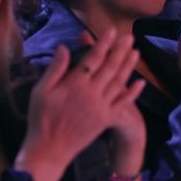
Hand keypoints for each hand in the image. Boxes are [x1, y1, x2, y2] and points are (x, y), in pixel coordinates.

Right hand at [19, 28, 144, 180]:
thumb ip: (55, 68)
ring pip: (118, 82)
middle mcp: (91, 93)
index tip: (111, 31)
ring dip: (128, 66)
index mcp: (74, 84)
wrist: (49, 149)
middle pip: (110, 67)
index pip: (93, 58)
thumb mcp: (40, 91)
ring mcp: (101, 106)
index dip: (103, 43)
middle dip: (120, 50)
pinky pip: (123, 103)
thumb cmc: (41, 119)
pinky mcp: (106, 119)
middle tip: (129, 37)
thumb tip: (63, 47)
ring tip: (136, 52)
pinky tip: (140, 82)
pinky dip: (132, 92)